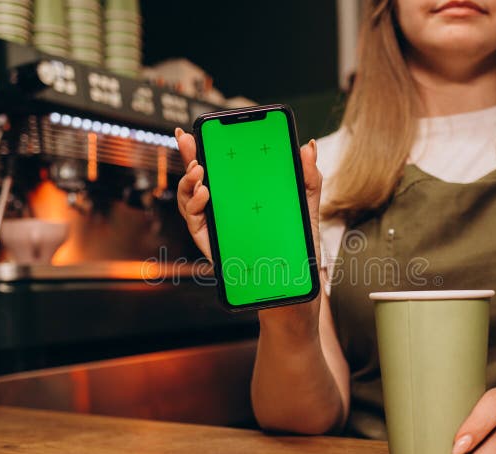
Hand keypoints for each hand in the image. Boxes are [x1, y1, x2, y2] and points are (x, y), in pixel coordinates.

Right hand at [174, 127, 322, 265]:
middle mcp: (224, 206)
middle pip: (198, 177)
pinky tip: (205, 194)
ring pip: (189, 197)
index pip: (219, 165)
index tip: (194, 129)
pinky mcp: (212, 241)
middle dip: (188, 156)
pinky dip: (195, 205)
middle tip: (192, 143)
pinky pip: (194, 221)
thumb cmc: (295, 245)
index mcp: (242, 193)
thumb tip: (307, 147)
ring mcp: (215, 223)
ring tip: (200, 171)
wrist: (293, 282)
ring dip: (189, 181)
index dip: (203, 146)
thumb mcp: (305, 206)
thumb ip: (307, 176)